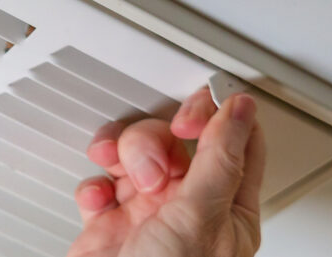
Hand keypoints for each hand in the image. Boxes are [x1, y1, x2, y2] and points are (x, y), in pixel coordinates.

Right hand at [68, 88, 264, 256]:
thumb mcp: (201, 217)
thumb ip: (218, 159)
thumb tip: (239, 110)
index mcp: (227, 206)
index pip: (236, 141)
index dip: (216, 114)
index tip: (195, 108)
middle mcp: (188, 206)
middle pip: (175, 139)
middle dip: (155, 142)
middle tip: (152, 164)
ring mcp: (145, 213)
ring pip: (133, 155)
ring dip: (122, 158)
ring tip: (121, 182)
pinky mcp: (107, 224)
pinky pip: (98, 184)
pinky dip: (92, 185)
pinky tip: (98, 200)